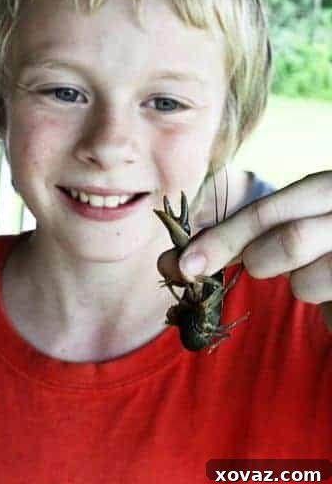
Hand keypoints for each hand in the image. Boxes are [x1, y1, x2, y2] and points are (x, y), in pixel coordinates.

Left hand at [157, 171, 331, 329]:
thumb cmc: (328, 239)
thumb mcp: (298, 221)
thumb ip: (251, 235)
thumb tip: (179, 262)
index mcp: (325, 188)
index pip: (265, 212)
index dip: (221, 239)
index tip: (184, 266)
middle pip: (285, 240)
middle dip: (259, 260)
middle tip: (261, 264)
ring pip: (305, 281)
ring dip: (301, 284)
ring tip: (324, 272)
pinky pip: (329, 308)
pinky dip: (326, 304)